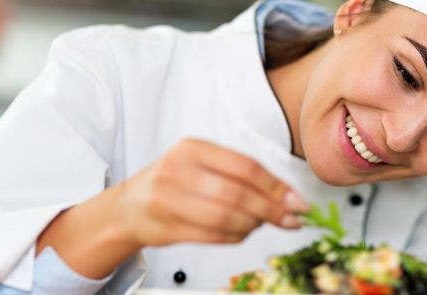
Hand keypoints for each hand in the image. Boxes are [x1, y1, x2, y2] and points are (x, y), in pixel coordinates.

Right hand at [117, 138, 309, 246]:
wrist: (129, 206)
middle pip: (237, 193)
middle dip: (271, 210)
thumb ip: (241, 176)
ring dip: (253, 225)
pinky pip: (213, 235)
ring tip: (260, 224)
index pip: (245, 166)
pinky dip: (236, 236)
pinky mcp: (166, 226)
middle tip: (291, 219)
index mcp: (193, 148)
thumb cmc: (174, 183)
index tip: (297, 201)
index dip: (276, 186)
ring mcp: (169, 199)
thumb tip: (287, 197)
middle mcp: (178, 170)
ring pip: (226, 217)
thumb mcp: (202, 165)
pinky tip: (242, 232)